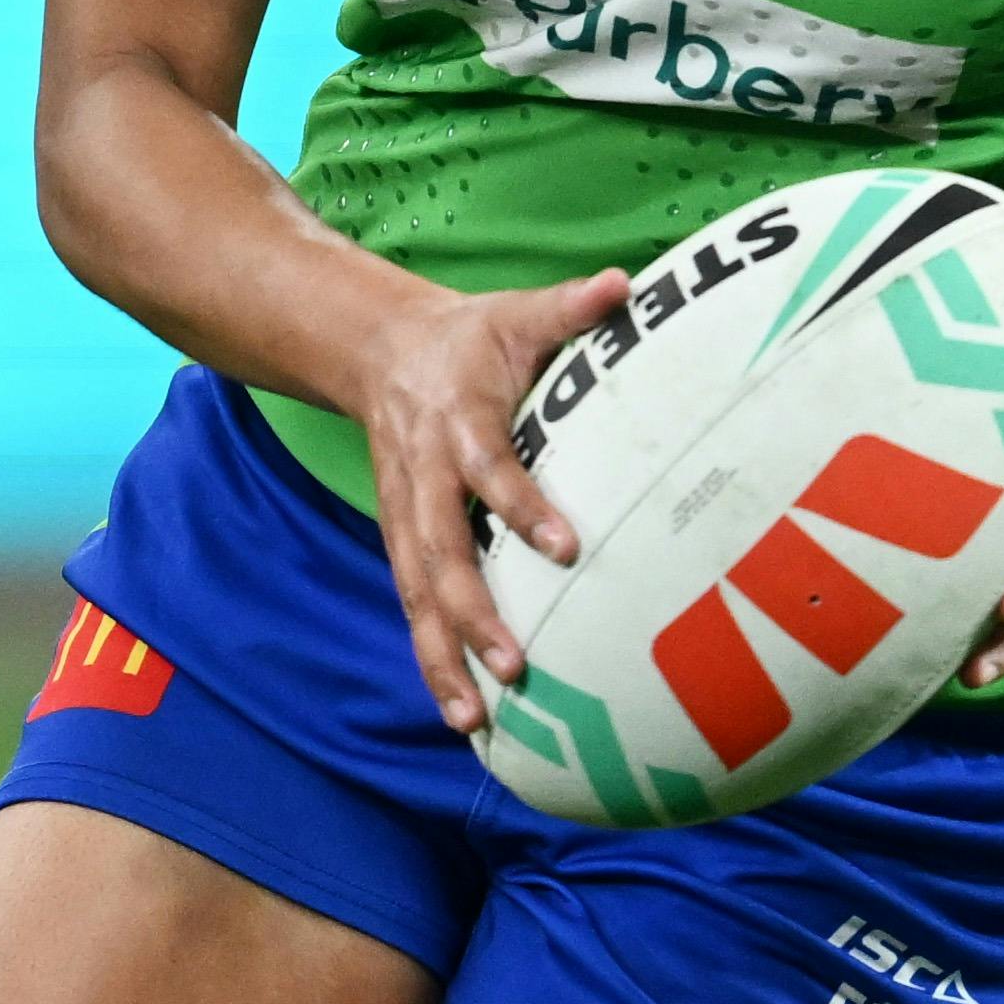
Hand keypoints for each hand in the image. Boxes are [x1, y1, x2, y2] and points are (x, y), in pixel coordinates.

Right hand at [350, 266, 637, 735]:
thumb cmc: (469, 338)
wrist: (376, 350)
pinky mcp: (404, 541)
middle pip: (440, 553)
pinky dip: (433, 660)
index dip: (522, 507)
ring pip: (417, 595)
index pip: (490, 468)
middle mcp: (423, 476)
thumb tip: (626, 284)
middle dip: (473, 613)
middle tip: (514, 665)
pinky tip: (462, 714)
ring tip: (473, 720)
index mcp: (458, 420)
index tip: (566, 547)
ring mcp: (406, 515)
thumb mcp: (516, 312)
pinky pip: (414, 607)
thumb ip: (572, 308)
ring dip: (442, 657)